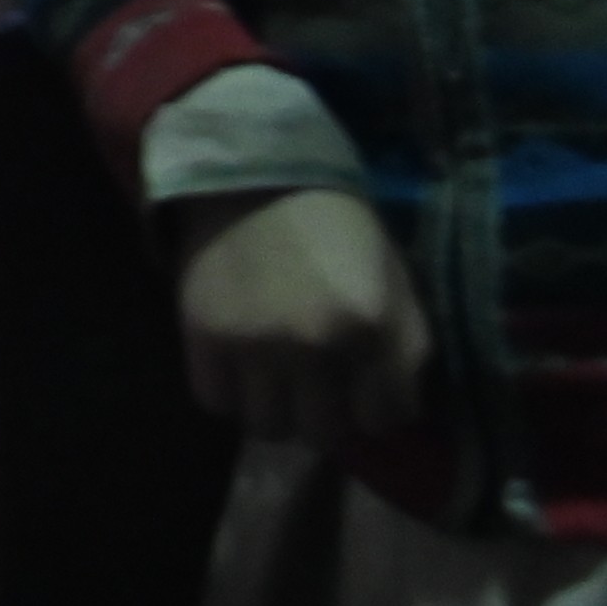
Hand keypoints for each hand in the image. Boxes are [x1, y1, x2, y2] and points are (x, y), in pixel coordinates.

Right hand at [175, 191, 428, 447]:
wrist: (254, 171)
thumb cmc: (337, 226)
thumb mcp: (395, 280)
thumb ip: (404, 352)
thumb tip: (394, 413)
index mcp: (369, 325)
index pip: (383, 420)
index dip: (377, 404)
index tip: (366, 384)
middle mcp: (312, 344)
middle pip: (325, 434)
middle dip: (328, 414)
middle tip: (320, 384)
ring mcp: (253, 343)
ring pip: (269, 428)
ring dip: (278, 410)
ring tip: (277, 378)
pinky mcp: (202, 335)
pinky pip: (216, 402)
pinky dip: (230, 393)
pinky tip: (240, 365)